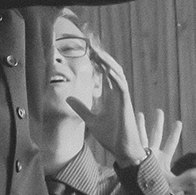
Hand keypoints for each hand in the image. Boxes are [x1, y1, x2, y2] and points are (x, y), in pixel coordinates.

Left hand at [67, 45, 178, 165]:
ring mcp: (123, 98)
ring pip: (117, 75)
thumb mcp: (90, 120)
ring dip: (108, 63)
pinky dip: (116, 77)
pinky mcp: (126, 105)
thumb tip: (68, 98)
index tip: (88, 50)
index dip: (98, 61)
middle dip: (102, 57)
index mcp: (110, 96)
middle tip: (91, 44)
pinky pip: (122, 87)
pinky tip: (108, 70)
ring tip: (98, 52)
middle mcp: (117, 94)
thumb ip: (81, 108)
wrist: (122, 150)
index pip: (104, 73)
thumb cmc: (111, 136)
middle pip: (111, 69)